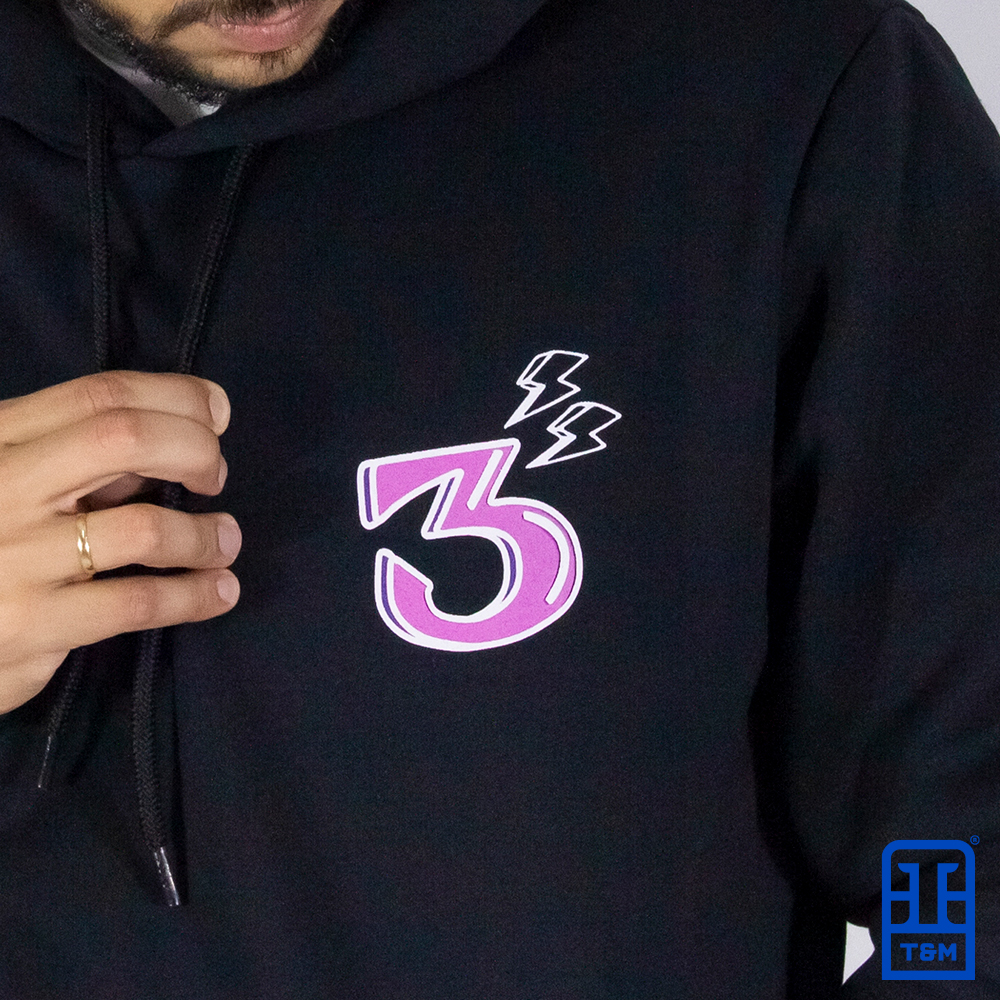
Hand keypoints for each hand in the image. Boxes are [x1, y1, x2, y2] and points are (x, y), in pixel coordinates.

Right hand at [0, 372, 240, 714]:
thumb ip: (81, 461)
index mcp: (0, 440)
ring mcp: (13, 556)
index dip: (176, 395)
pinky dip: (194, 594)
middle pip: (123, 437)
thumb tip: (171, 440)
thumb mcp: (18, 485)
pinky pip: (138, 601)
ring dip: (203, 535)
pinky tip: (219, 592)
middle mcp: (2, 486)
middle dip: (194, 448)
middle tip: (215, 477)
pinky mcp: (30, 624)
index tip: (218, 412)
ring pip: (142, 527)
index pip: (100, 394)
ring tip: (225, 542)